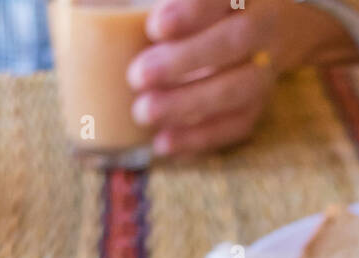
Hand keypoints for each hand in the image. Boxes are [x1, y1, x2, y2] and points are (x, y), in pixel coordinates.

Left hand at [127, 0, 274, 155]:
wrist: (255, 23)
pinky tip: (164, 143)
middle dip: (184, 62)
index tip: (154, 27)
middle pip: (234, 43)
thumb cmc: (202, 6)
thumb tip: (92, 6)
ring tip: (143, 113)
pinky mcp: (258, 104)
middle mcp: (264, 25)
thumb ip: (150, 1)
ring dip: (189, 104)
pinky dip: (199, 137)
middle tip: (137, 77)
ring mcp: (266, 68)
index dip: (192, 12)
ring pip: (238, 89)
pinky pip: (236, 125)